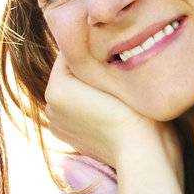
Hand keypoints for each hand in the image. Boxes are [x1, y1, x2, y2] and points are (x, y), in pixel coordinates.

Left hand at [43, 54, 173, 168]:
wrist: (143, 154)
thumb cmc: (133, 112)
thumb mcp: (109, 76)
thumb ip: (91, 57)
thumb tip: (85, 39)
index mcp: (55, 89)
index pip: (69, 54)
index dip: (89, 46)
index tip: (108, 42)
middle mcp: (50, 107)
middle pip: (68, 74)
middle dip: (86, 68)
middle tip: (113, 62)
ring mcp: (58, 125)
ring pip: (73, 92)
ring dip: (87, 87)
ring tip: (113, 85)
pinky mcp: (70, 137)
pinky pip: (77, 111)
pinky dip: (88, 106)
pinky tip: (108, 106)